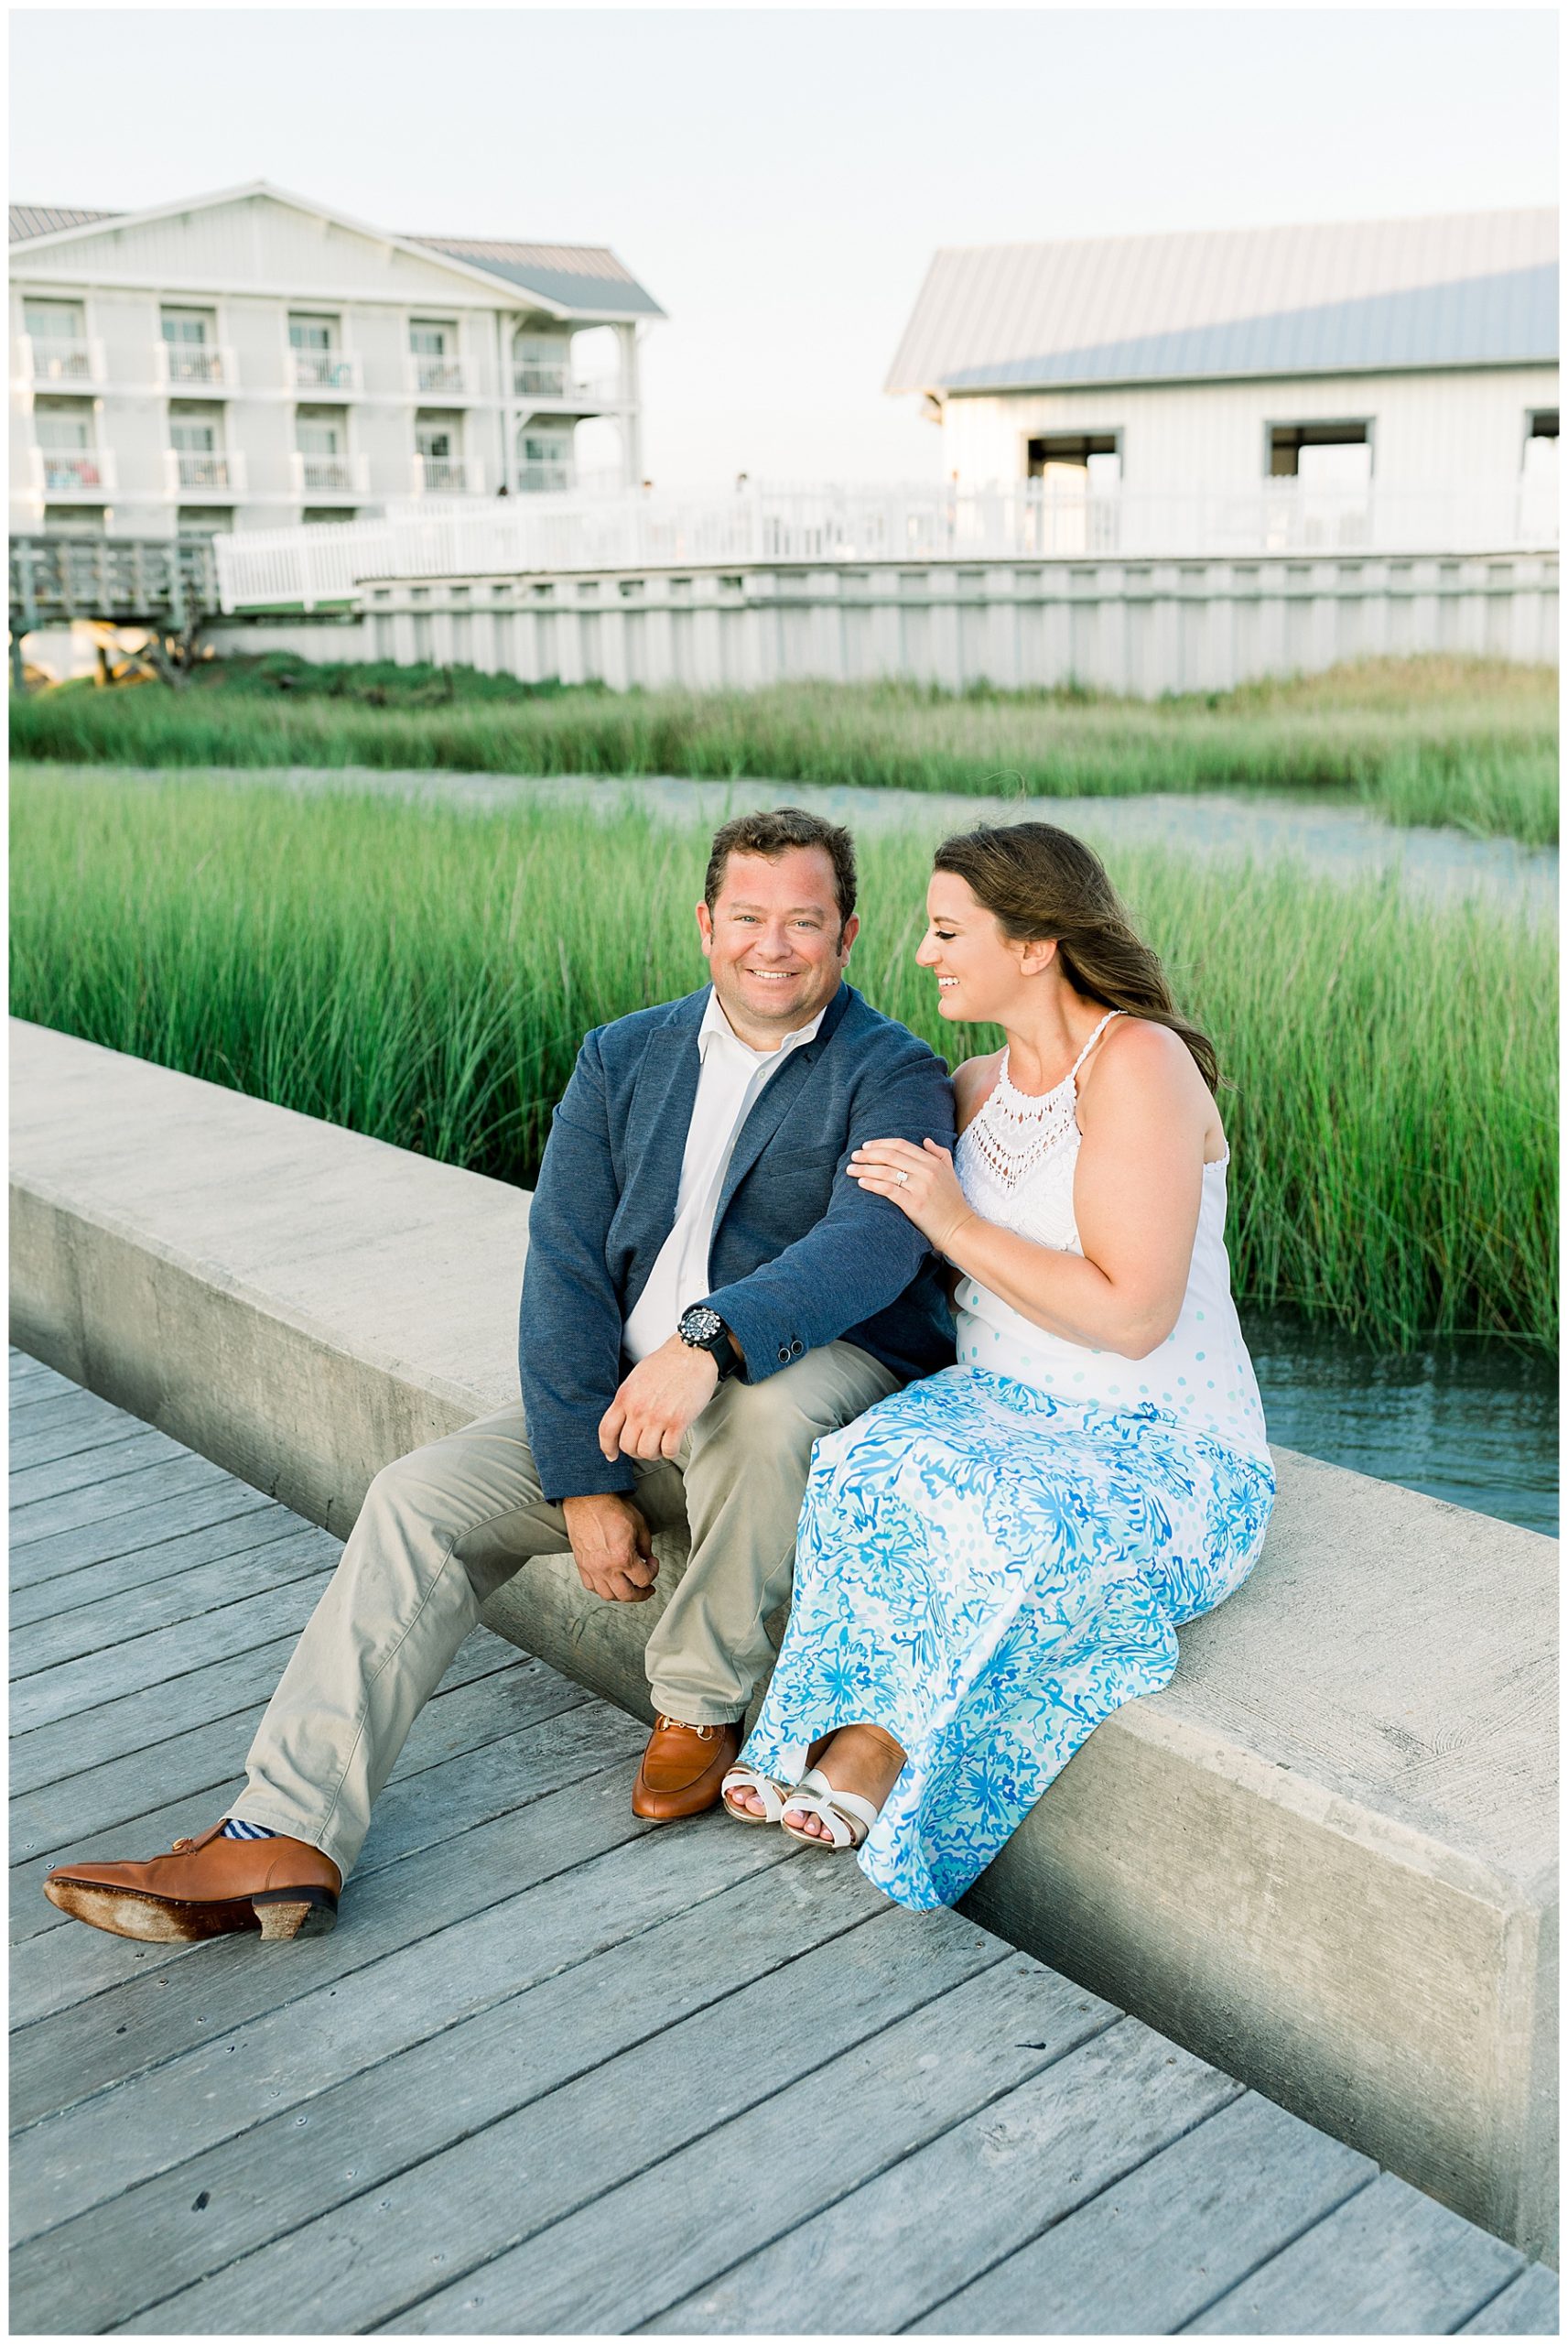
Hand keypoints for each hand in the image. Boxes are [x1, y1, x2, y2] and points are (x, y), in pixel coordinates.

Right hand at [560, 1492, 659, 1604]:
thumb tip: (647, 1558)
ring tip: (628, 1587)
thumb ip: (645, 1546)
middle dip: (641, 1594)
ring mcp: (592, 1568)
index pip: (643, 1579)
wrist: (587, 1500)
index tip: (652, 1564)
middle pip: (627, 1595)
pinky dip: (602, 1588)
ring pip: (608, 1595)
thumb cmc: (610, 1508)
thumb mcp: (639, 1525)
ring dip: (621, 1594)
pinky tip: (609, 1581)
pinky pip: (591, 1586)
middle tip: (646, 1589)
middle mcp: (606, 1567)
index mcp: (623, 1557)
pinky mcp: (581, 1565)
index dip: (653, 1572)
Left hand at [598, 1335, 719, 1462]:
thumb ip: (627, 1399)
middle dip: (635, 1451)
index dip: (608, 1447)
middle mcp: (638, 1409)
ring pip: (646, 1452)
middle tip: (646, 1445)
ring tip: (660, 1445)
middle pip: (627, 1446)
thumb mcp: (636, 1378)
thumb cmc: (666, 1363)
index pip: (607, 1430)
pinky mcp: (678, 1421)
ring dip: (653, 1453)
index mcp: (625, 1397)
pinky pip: (668, 1450)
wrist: (692, 1353)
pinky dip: (670, 1452)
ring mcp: (658, 1416)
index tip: (612, 1455)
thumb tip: (623, 1420)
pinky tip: (673, 1443)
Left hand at [847, 1136, 974, 1254]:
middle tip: (854, 1156)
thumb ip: (940, 1154)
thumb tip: (926, 1140)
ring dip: (864, 1169)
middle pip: (890, 1156)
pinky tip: (861, 1182)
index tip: (866, 1146)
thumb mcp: (950, 1173)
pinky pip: (887, 1189)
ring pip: (886, 1171)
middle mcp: (926, 1171)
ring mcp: (920, 1187)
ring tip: (851, 1170)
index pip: (901, 1145)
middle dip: (868, 1154)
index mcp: (933, 1162)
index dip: (881, 1143)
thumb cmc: (953, 1203)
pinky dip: (872, 1184)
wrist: (959, 1228)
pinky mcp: (913, 1204)